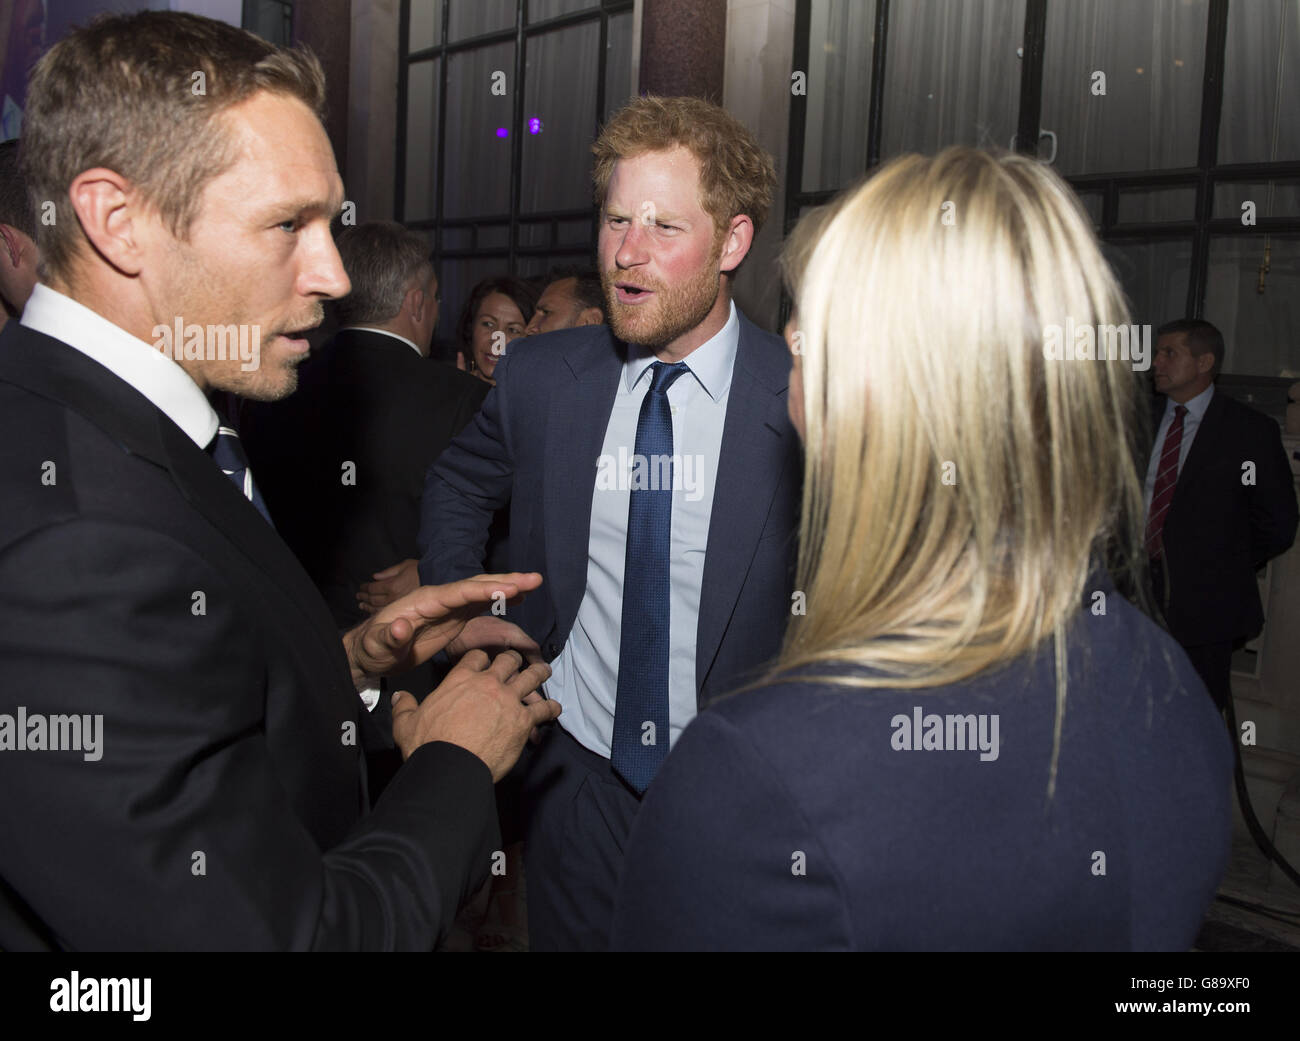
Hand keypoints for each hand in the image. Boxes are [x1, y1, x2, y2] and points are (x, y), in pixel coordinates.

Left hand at [343, 572, 541, 689]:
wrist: (371, 652)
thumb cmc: (372, 648)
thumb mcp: (376, 645)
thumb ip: (388, 637)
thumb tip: (399, 627)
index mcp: (424, 602)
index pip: (458, 592)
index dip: (484, 589)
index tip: (509, 589)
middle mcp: (440, 599)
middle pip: (475, 585)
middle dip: (505, 581)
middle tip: (535, 578)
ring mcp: (448, 607)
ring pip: (481, 592)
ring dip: (507, 586)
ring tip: (534, 582)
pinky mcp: (452, 618)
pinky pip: (480, 604)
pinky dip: (499, 598)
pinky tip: (518, 597)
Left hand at [356, 558, 419, 613]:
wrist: (438, 581)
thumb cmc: (421, 571)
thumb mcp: (404, 565)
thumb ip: (388, 572)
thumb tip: (375, 577)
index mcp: (392, 585)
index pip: (372, 588)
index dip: (364, 588)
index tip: (361, 587)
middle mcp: (392, 597)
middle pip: (373, 599)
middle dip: (364, 597)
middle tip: (359, 596)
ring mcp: (397, 606)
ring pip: (377, 608)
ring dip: (367, 607)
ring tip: (362, 605)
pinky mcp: (403, 612)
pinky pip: (386, 614)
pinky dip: (376, 613)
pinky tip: (373, 612)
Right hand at [391, 650, 561, 779]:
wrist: (450, 766)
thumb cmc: (428, 744)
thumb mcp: (406, 723)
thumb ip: (404, 707)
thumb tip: (399, 697)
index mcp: (460, 679)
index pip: (476, 657)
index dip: (482, 657)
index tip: (486, 661)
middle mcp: (488, 684)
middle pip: (507, 661)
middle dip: (513, 659)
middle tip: (517, 661)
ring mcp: (508, 700)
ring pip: (531, 678)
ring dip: (539, 673)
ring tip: (545, 671)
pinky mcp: (522, 720)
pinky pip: (542, 709)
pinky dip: (550, 708)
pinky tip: (554, 709)